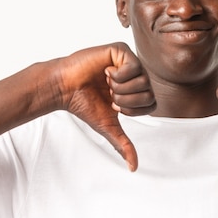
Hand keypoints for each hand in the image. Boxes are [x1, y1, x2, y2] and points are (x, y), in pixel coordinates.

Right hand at [56, 42, 155, 170]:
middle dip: (126, 100)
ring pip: (143, 80)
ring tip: (106, 83)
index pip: (152, 103)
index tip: (114, 106)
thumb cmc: (84, 104)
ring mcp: (129, 62)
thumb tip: (134, 168)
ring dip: (120, 88)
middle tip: (109, 95)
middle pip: (149, 92)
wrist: (65, 88)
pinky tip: (105, 71)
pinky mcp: (120, 50)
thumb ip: (123, 144)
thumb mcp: (108, 126)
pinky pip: (134, 66)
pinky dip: (118, 75)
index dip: (133, 109)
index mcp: (136, 90)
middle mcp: (136, 75)